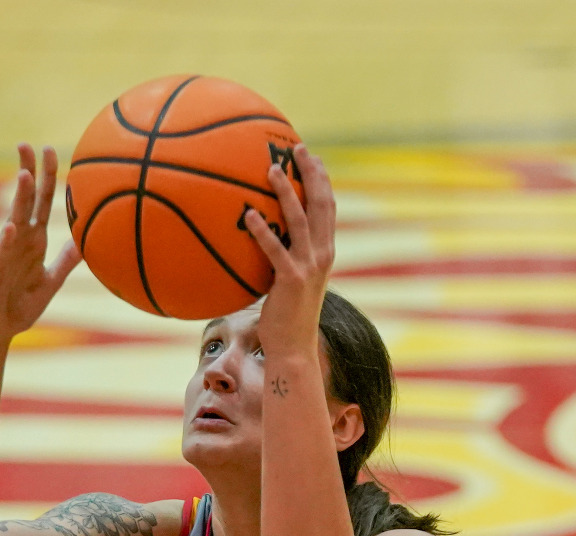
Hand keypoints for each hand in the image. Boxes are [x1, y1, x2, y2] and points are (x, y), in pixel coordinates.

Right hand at [0, 143, 79, 347]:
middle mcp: (18, 241)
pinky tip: (10, 228)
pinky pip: (0, 255)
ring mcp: (4, 254)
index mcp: (33, 240)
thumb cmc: (19, 307)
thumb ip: (67, 260)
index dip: (47, 177)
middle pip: (24, 201)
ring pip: (13, 221)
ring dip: (19, 198)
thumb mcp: (51, 281)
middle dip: (28, 172)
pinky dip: (5, 242)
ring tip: (25, 175)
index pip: (41, 202)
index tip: (52, 150)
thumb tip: (88, 241)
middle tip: (30, 144)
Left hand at [245, 144, 334, 357]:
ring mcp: (308, 266)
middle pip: (321, 203)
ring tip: (271, 170)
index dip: (322, 179)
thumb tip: (260, 237)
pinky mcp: (291, 280)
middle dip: (311, 173)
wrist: (294, 347)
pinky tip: (248, 215)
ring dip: (286, 192)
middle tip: (296, 148)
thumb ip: (283, 257)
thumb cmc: (287, 315)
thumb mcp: (290, 280)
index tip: (310, 156)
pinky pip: (275, 249)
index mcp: (325, 251)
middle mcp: (322, 254)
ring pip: (300, 219)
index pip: (328, 207)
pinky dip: (263, 231)